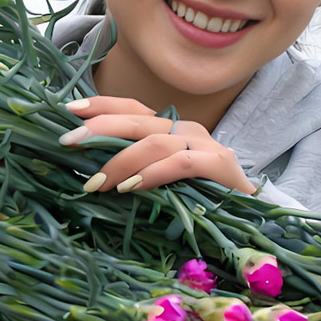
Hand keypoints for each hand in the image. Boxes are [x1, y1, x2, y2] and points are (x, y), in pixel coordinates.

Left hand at [58, 95, 257, 196]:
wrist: (252, 215)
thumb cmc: (203, 202)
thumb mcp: (163, 184)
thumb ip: (137, 173)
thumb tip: (93, 177)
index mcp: (171, 131)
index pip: (133, 108)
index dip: (103, 105)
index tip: (71, 108)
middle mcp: (186, 130)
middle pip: (138, 119)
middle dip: (99, 128)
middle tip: (69, 141)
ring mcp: (205, 145)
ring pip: (154, 141)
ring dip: (120, 161)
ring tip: (96, 182)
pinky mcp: (219, 165)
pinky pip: (180, 163)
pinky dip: (152, 173)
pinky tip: (130, 187)